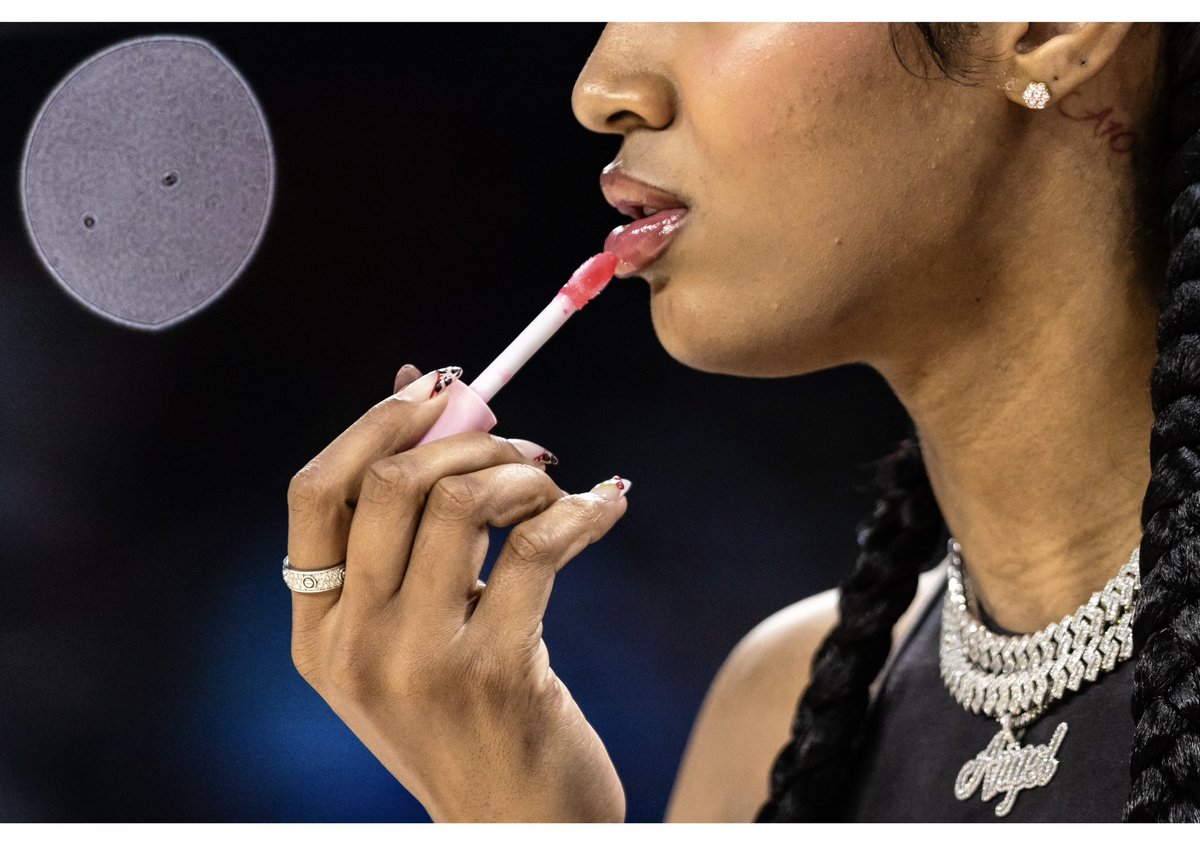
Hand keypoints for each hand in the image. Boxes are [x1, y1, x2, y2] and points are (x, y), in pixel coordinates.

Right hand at [286, 364, 630, 820]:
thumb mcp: (414, 631)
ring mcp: (417, 662)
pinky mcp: (494, 672)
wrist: (517, 827)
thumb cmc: (469, 717)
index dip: (373, 424)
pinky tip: (610, 505)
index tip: (437, 388)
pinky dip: (583, 509)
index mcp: (318, 631)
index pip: (313, 493)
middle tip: (523, 447)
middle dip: (469, 440)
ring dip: (527, 473)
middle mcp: (352, 645)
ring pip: (463, 502)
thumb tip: (415, 383)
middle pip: (391, 484)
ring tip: (560, 489)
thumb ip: (406, 525)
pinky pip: (538, 544)